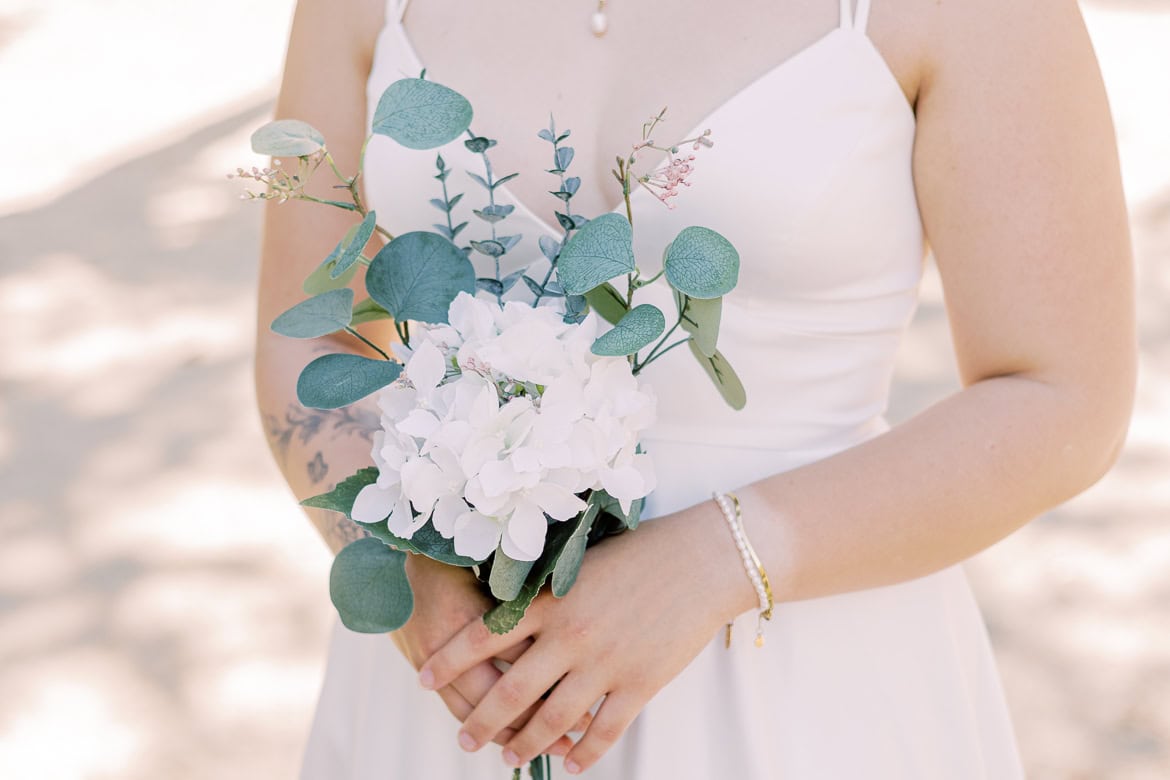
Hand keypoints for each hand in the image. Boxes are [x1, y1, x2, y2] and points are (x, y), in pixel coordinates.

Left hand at [417, 504, 752, 773]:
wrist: (701, 559)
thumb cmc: (641, 551)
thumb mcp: (580, 563)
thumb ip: (544, 591)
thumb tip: (507, 610)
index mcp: (549, 601)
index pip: (482, 637)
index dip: (448, 662)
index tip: (422, 680)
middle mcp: (569, 636)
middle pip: (510, 693)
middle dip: (481, 722)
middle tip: (465, 739)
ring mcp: (604, 664)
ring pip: (552, 721)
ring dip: (526, 744)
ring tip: (509, 757)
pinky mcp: (639, 684)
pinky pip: (604, 731)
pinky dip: (583, 753)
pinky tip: (570, 764)